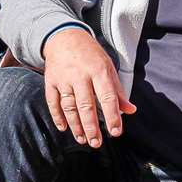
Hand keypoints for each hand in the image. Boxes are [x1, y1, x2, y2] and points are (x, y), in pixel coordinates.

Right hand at [40, 26, 134, 145]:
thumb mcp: (108, 67)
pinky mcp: (50, 81)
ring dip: (75, 125)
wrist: (64, 38)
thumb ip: (117, 90)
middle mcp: (80, 75)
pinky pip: (53, 101)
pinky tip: (63, 128)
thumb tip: (130, 110)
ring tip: (82, 139)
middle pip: (86, 105)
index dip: (112, 116)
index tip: (116, 131)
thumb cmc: (90, 55)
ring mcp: (63, 79)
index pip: (107, 97)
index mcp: (98, 71)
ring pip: (69, 106)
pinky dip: (57, 116)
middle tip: (97, 143)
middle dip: (92, 126)